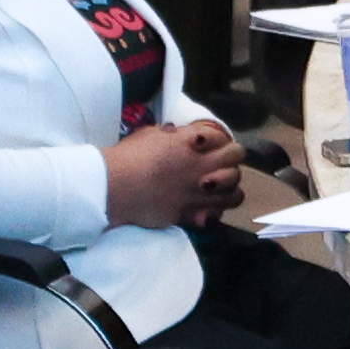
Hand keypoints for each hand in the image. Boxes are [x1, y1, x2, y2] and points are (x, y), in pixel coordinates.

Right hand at [104, 123, 229, 226]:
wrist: (113, 186)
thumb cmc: (128, 156)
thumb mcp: (151, 135)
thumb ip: (174, 136)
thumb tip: (181, 136)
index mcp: (191, 142)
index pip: (222, 137)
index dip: (220, 142)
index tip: (211, 147)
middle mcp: (201, 164)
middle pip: (236, 157)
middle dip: (231, 158)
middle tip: (219, 165)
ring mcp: (198, 190)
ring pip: (236, 189)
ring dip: (230, 187)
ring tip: (218, 188)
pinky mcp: (191, 212)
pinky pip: (218, 214)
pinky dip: (216, 211)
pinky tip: (208, 208)